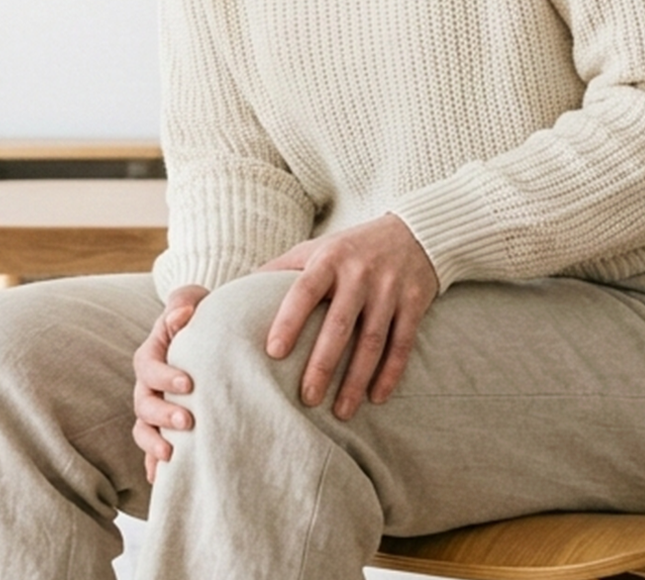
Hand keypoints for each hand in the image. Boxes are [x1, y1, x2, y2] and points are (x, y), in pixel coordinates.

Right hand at [131, 284, 207, 484]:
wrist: (212, 336)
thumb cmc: (203, 316)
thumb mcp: (194, 302)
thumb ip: (185, 303)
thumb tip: (182, 314)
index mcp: (152, 354)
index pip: (148, 366)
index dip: (164, 376)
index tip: (189, 383)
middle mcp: (148, 384)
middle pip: (143, 403)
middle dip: (162, 413)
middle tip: (187, 420)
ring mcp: (154, 408)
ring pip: (143, 429)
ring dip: (153, 442)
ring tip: (172, 453)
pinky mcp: (166, 427)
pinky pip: (152, 449)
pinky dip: (153, 464)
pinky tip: (162, 479)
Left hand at [257, 213, 439, 420]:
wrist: (414, 232)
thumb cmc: (350, 248)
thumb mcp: (314, 249)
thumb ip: (278, 270)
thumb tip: (229, 297)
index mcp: (329, 259)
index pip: (305, 290)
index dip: (290, 320)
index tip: (273, 352)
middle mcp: (360, 274)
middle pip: (340, 324)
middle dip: (323, 364)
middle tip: (306, 398)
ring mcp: (390, 289)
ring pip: (373, 340)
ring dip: (356, 379)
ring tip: (340, 412)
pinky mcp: (414, 303)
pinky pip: (402, 344)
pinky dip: (390, 373)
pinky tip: (376, 398)